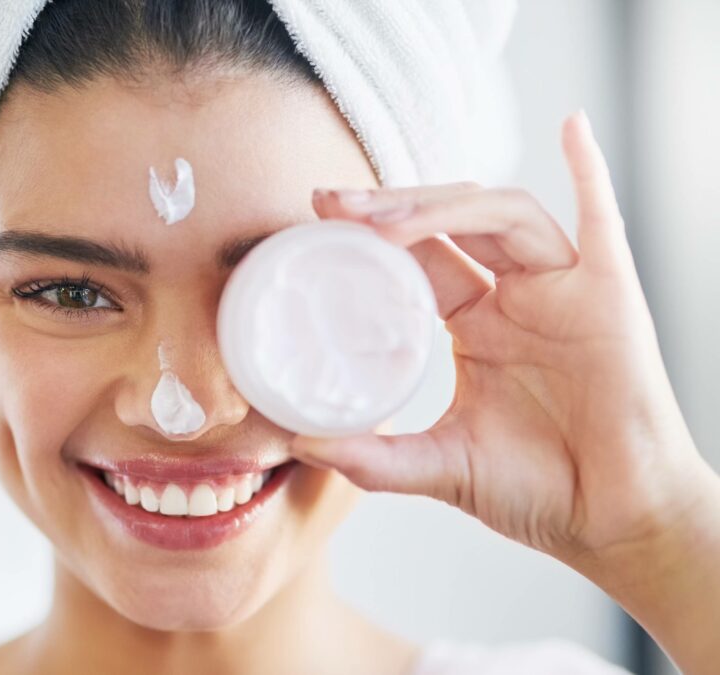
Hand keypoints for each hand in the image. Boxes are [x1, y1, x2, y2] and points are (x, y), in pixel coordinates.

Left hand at [291, 111, 718, 572]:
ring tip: (382, 219)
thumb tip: (298, 440)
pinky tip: (571, 128)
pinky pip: (600, 220)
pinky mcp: (609, 295)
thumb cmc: (538, 492)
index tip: (316, 217)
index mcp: (476, 326)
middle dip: (391, 207)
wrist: (614, 521)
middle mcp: (515, 298)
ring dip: (442, 205)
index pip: (418, 258)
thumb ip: (373, 457)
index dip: (371, 233)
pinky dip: (590, 172)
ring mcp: (561, 291)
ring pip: (502, 214)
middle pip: (451, 223)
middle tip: (331, 203)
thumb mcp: (441, 466)